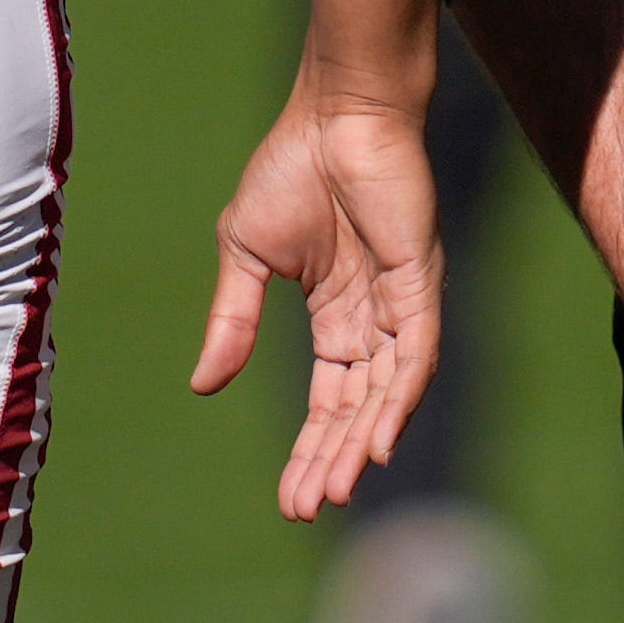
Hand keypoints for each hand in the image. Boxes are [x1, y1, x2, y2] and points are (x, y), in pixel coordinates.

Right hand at [191, 77, 440, 519]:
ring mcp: (401, 303)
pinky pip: (416, 355)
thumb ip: (233, 323)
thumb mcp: (245, 256)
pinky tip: (378, 442)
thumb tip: (202, 387)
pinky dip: (400, 400)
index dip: (309, 447)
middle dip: (330, 459)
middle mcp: (374, 318)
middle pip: (355, 408)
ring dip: (361, 443)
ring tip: (337, 491)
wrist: (334, 113)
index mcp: (334, 313)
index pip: (326, 398)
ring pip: (387, 393)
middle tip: (307, 509)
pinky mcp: (421, 282)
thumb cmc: (292, 168)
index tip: (289, 500)